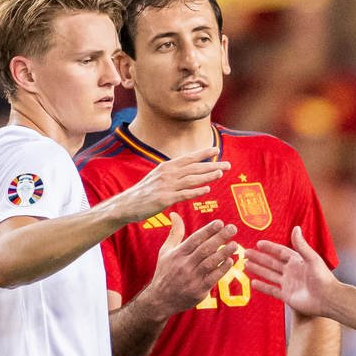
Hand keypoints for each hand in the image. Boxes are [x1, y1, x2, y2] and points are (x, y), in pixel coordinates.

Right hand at [113, 146, 229, 222]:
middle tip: (228, 164)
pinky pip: (184, 194)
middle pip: (194, 167)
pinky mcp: (165, 199)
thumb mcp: (158, 177)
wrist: (127, 204)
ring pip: (191, 179)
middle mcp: (167, 173)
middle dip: (212, 165)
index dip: (203, 154)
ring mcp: (166, 186)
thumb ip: (173, 173)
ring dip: (207, 176)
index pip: (188, 158)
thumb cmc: (145, 192)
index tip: (216, 150)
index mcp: (167, 167)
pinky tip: (207, 190)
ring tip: (221, 174)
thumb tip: (187, 170)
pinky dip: (197, 191)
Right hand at [144, 214, 239, 315]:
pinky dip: (222, 269)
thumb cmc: (165, 272)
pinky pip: (213, 278)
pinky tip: (230, 261)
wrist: (160, 300)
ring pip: (210, 263)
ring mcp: (192, 278)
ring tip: (234, 244)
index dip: (208, 230)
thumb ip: (174, 233)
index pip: (195, 239)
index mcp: (177, 254)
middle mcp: (184, 265)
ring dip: (223, 253)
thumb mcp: (165, 251)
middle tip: (232, 228)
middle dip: (219, 238)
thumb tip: (175, 214)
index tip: (220, 222)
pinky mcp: (198, 291)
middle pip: (204, 249)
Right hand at [247, 226, 337, 317]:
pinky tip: (253, 282)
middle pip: (272, 263)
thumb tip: (296, 227)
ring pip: (269, 275)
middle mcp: (291, 271)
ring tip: (245, 265)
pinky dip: (262, 286)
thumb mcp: (312, 258)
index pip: (280, 252)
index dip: (270, 248)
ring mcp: (288, 284)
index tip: (258, 243)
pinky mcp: (287, 296)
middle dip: (259, 258)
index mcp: (298, 261)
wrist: (327, 299)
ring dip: (258, 270)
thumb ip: (301, 245)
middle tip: (245, 253)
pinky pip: (272, 290)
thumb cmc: (323, 278)